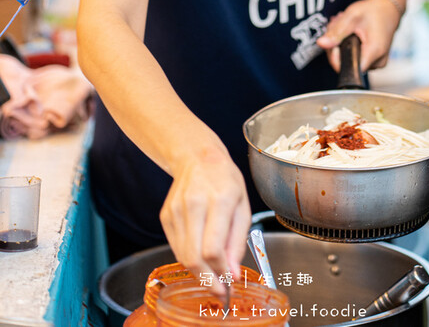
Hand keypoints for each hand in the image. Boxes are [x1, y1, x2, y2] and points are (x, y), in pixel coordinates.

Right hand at [159, 139, 251, 294]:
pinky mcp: (165, 215)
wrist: (197, 156)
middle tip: (219, 291)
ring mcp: (176, 210)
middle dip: (207, 280)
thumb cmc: (225, 179)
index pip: (214, 249)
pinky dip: (188, 258)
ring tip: (212, 274)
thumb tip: (233, 273)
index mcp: (219, 199)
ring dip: (198, 272)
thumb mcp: (242, 205)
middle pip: (194, 257)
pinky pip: (176, 247)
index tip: (228, 284)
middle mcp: (194, 204)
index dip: (220, 272)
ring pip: (183, 256)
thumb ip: (238, 241)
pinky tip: (200, 254)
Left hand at [317, 0, 402, 71]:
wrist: (388, 9)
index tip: (334, 41)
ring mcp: (376, 63)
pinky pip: (356, 57)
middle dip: (337, 46)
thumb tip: (321, 44)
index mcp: (374, 52)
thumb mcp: (352, 16)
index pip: (348, 67)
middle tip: (338, 26)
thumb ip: (337, 32)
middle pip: (346, 63)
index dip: (336, 56)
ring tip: (345, 27)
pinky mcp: (374, 61)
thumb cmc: (374, 11)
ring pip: (349, 60)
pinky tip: (350, 32)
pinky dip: (349, 45)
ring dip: (342, 44)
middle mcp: (377, 62)